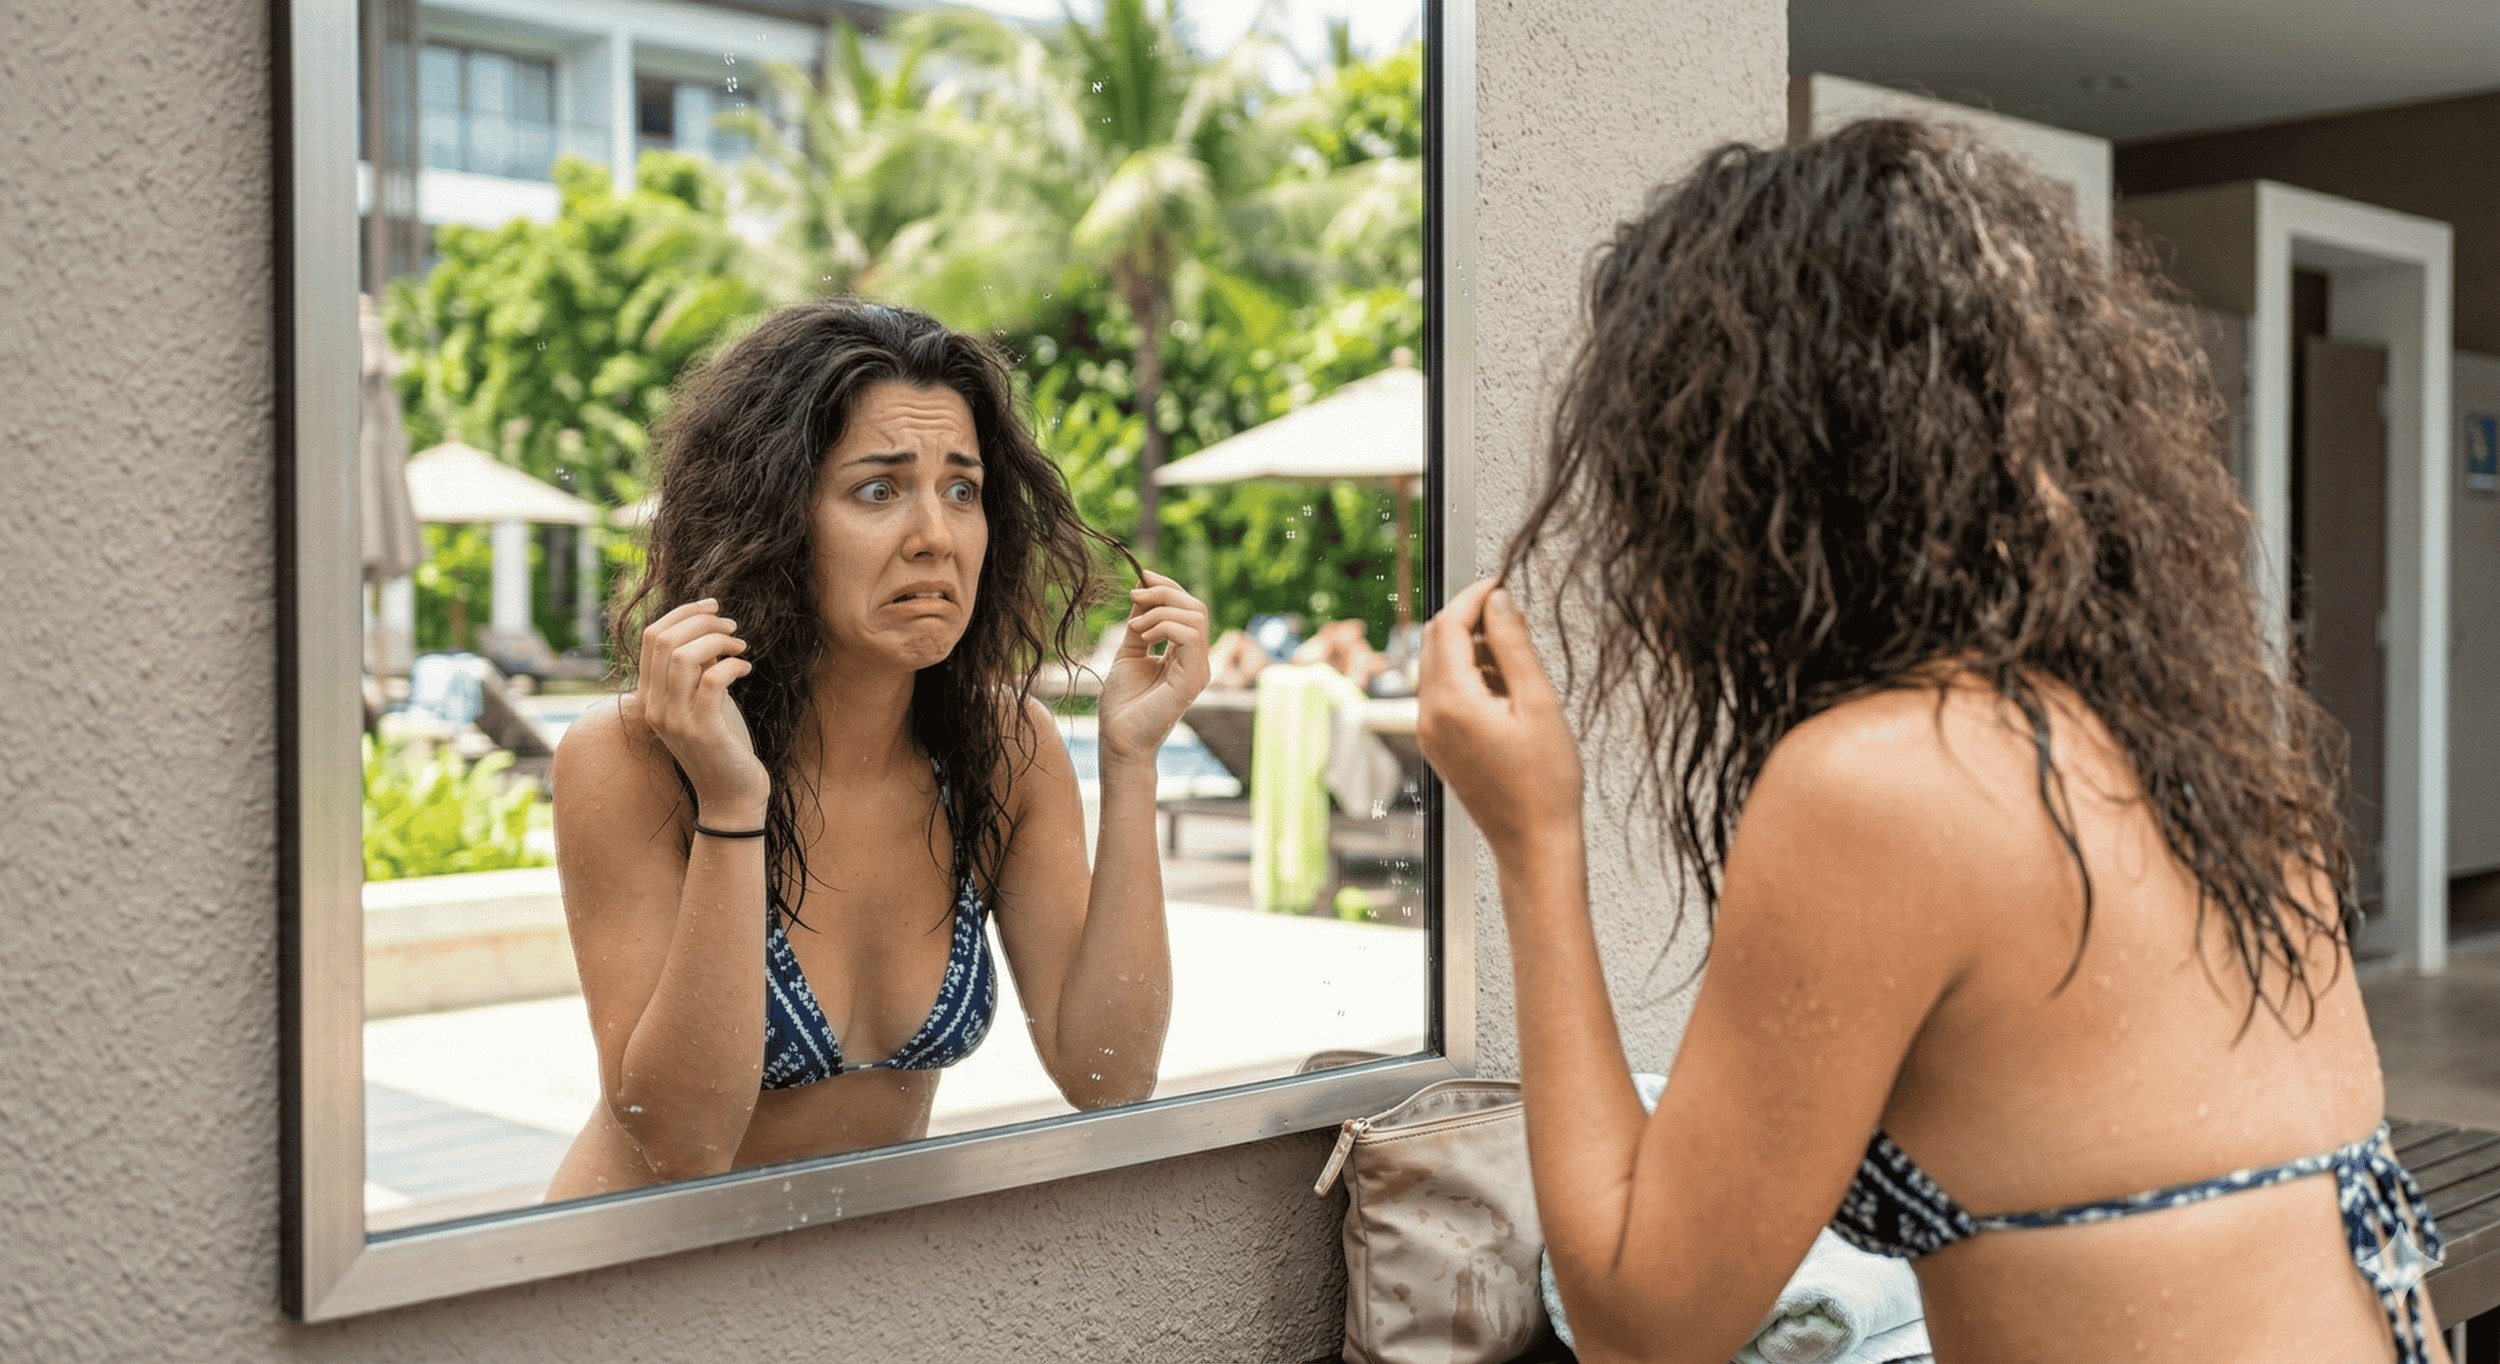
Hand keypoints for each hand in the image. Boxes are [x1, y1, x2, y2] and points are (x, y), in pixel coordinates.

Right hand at [635, 598, 766, 819]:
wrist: (731, 794)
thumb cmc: (722, 742)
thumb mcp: (703, 698)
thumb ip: (697, 666)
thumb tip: (707, 626)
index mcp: (649, 695)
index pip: (652, 636)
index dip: (683, 612)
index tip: (713, 606)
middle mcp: (653, 706)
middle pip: (664, 640)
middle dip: (702, 621)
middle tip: (732, 627)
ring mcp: (674, 720)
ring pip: (684, 656)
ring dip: (718, 640)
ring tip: (740, 647)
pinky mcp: (701, 731)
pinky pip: (712, 680)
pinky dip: (732, 665)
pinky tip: (745, 670)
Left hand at [1097, 571, 1211, 766]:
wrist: (1118, 738)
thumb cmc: (1122, 703)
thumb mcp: (1129, 652)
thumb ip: (1140, 624)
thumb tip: (1143, 589)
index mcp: (1185, 654)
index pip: (1189, 608)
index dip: (1167, 587)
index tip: (1141, 575)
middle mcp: (1198, 660)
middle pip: (1196, 607)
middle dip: (1164, 592)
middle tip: (1134, 595)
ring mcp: (1199, 670)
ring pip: (1195, 616)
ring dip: (1160, 611)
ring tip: (1134, 626)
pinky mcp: (1193, 679)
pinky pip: (1188, 635)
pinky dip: (1162, 626)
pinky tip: (1142, 637)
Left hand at [1416, 579, 1583, 862]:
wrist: (1533, 845)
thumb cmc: (1546, 783)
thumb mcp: (1539, 703)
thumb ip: (1513, 645)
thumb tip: (1498, 599)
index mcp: (1451, 702)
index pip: (1447, 625)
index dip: (1473, 595)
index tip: (1502, 581)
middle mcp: (1429, 715)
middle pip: (1434, 640)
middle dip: (1468, 618)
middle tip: (1512, 615)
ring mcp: (1429, 732)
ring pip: (1437, 665)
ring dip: (1470, 648)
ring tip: (1518, 663)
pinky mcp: (1438, 745)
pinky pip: (1443, 692)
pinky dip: (1468, 676)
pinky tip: (1506, 690)